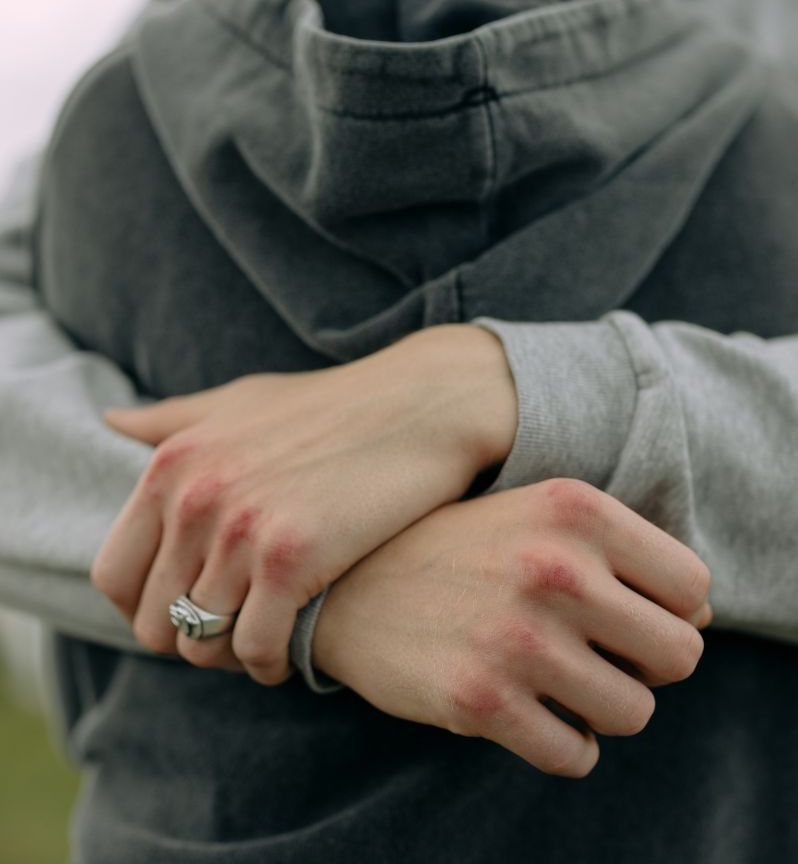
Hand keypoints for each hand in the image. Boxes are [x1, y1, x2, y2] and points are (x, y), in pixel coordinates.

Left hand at [91, 326, 516, 682]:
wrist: (422, 405)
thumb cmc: (334, 405)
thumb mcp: (243, 400)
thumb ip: (174, 419)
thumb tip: (109, 421)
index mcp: (172, 463)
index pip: (115, 575)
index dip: (145, 610)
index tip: (187, 614)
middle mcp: (194, 497)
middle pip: (155, 621)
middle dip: (192, 640)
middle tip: (237, 633)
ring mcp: (242, 529)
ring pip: (203, 643)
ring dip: (233, 655)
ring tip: (266, 641)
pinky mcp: (293, 558)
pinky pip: (256, 648)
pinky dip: (270, 663)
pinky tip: (295, 648)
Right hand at [314, 479, 712, 778]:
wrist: (354, 583)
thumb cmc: (468, 549)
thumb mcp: (543, 520)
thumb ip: (626, 556)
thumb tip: (705, 617)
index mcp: (578, 509)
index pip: (694, 586)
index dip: (669, 610)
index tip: (628, 613)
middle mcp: (555, 567)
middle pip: (680, 655)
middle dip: (646, 664)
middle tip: (599, 653)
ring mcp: (518, 637)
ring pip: (635, 713)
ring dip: (605, 707)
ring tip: (562, 681)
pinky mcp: (481, 701)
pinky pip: (576, 755)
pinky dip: (566, 744)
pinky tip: (535, 714)